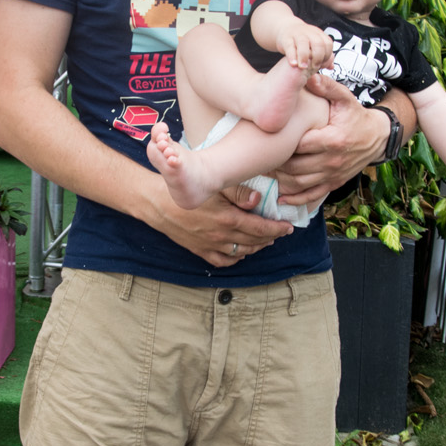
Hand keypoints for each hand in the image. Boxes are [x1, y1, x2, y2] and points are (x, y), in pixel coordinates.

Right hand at [150, 187, 292, 267]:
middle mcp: (221, 236)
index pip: (261, 228)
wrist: (157, 203)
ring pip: (242, 252)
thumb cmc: (187, 190)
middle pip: (254, 241)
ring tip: (265, 240)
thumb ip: (239, 193)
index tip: (287, 227)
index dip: (277, 229)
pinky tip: (242, 251)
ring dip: (256, 247)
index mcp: (227, 218)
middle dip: (271, 237)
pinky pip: (223, 260)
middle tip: (280, 232)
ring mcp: (210, 245)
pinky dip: (236, 257)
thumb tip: (259, 200)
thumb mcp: (215, 185)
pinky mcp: (200, 250)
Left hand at [273, 76, 391, 207]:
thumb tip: (309, 76)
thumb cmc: (356, 116)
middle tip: (260, 156)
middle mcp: (332, 161)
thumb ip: (327, 88)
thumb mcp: (345, 98)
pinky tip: (281, 197)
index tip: (267, 137)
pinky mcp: (334, 183)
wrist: (376, 137)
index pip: (300, 145)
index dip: (283, 143)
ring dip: (281, 180)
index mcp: (333, 140)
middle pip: (296, 167)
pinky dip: (295, 199)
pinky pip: (312, 195)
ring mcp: (333, 175)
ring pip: (300, 183)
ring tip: (266, 171)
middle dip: (276, 163)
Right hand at [279, 19, 332, 71]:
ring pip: (303, 43)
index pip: (328, 44)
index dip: (327, 56)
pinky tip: (293, 64)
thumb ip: (323, 56)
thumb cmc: (302, 40)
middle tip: (314, 67)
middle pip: (318, 43)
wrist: (286, 28)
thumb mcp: (314, 45)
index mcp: (319, 35)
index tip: (322, 65)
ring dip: (304, 56)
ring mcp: (297, 35)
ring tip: (303, 67)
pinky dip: (292, 56)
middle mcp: (310, 33)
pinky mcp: (286, 39)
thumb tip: (331, 67)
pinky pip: (289, 46)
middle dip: (318, 57)